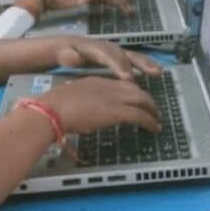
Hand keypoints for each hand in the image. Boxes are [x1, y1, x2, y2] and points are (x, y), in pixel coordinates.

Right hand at [36, 76, 160, 133]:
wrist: (52, 110)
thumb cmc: (54, 108)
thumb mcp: (71, 99)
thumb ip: (82, 102)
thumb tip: (84, 112)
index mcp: (95, 81)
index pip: (120, 85)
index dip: (131, 93)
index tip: (135, 101)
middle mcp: (108, 86)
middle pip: (135, 90)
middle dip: (146, 100)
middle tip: (152, 110)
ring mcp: (114, 97)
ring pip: (142, 100)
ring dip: (152, 110)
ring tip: (157, 120)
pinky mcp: (118, 111)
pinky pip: (140, 116)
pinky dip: (150, 122)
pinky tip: (154, 128)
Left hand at [52, 36, 162, 81]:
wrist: (67, 45)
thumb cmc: (66, 53)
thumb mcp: (64, 54)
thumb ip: (68, 56)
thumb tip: (72, 56)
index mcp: (94, 49)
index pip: (109, 56)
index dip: (120, 65)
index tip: (128, 78)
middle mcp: (108, 48)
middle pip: (126, 54)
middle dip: (140, 63)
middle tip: (153, 73)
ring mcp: (114, 51)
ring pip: (132, 56)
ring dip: (146, 64)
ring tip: (159, 73)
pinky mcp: (118, 57)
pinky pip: (133, 60)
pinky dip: (145, 65)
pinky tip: (155, 74)